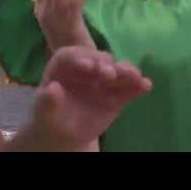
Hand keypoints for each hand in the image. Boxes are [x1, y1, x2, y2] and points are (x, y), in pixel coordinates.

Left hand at [28, 46, 151, 150]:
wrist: (64, 133)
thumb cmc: (50, 117)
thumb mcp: (44, 111)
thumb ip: (46, 100)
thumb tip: (53, 88)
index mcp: (63, 66)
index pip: (70, 56)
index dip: (80, 58)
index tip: (88, 67)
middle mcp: (85, 67)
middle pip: (97, 60)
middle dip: (104, 65)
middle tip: (109, 75)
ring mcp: (102, 80)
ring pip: (116, 70)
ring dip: (126, 71)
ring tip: (134, 77)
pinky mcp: (116, 94)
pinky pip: (128, 88)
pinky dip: (138, 85)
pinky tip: (146, 86)